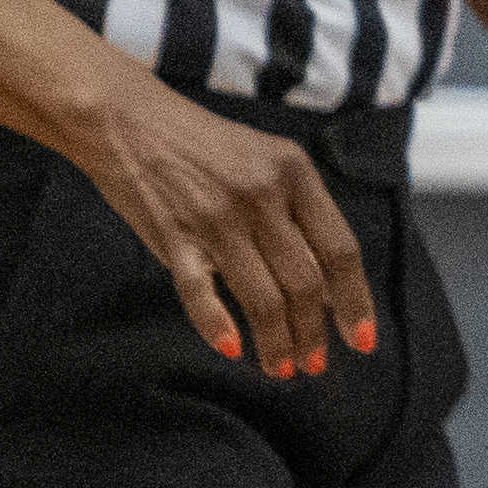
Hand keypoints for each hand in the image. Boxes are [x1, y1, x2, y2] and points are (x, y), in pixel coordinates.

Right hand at [70, 74, 377, 376]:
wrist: (124, 119)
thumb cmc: (202, 146)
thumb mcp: (266, 162)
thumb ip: (299, 216)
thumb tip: (330, 288)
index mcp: (294, 174)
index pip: (340, 251)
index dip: (355, 302)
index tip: (363, 340)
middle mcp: (261, 195)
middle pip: (305, 283)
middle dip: (314, 333)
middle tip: (314, 364)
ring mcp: (216, 216)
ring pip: (262, 297)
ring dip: (276, 342)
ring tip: (281, 368)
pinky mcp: (173, 234)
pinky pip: (200, 294)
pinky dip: (217, 327)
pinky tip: (232, 349)